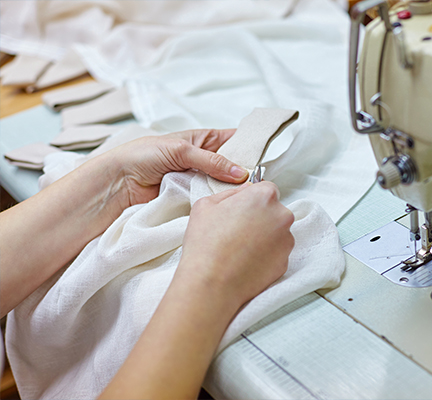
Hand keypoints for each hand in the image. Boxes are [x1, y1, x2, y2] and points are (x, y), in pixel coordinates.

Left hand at [100, 128, 248, 209]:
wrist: (118, 182)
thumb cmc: (143, 156)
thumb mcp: (181, 150)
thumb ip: (213, 161)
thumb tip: (242, 173)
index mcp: (203, 140)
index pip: (234, 140)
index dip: (250, 145)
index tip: (268, 152)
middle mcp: (204, 160)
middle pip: (233, 166)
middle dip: (244, 172)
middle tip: (260, 180)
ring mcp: (198, 180)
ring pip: (224, 185)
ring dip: (231, 189)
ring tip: (248, 195)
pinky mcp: (192, 198)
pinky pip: (211, 199)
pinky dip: (218, 202)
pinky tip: (229, 206)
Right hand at [178, 181, 294, 309]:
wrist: (211, 283)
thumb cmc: (206, 243)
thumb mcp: (206, 204)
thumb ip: (231, 193)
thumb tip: (245, 190)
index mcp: (264, 196)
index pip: (266, 188)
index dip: (252, 198)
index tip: (242, 209)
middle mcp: (282, 216)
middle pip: (274, 211)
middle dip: (260, 217)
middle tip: (238, 230)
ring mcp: (286, 240)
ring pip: (277, 232)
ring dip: (264, 236)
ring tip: (240, 248)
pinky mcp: (285, 262)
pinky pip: (277, 253)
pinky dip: (266, 255)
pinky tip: (247, 260)